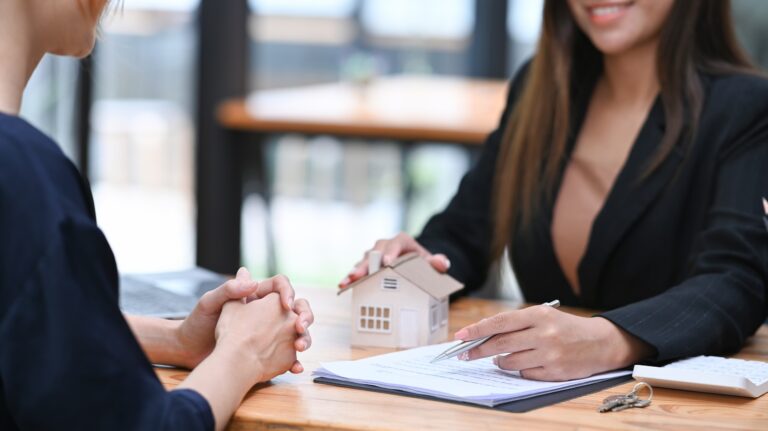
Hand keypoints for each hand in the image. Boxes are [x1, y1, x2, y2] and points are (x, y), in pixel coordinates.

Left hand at [174, 268, 313, 370]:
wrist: (189, 351)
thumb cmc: (198, 323)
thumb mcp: (210, 302)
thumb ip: (229, 289)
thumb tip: (252, 278)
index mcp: (254, 296)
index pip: (280, 286)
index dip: (287, 292)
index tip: (286, 304)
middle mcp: (265, 313)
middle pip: (296, 308)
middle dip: (305, 315)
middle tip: (301, 326)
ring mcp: (269, 334)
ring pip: (296, 332)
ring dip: (304, 338)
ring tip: (300, 347)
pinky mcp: (268, 353)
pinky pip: (288, 356)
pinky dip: (295, 362)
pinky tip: (296, 367)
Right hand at [339, 232, 450, 287]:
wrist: (416, 263)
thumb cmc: (423, 262)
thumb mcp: (432, 262)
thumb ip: (438, 262)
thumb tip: (441, 262)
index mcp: (401, 241)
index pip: (395, 244)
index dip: (390, 253)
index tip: (386, 263)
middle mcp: (385, 245)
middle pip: (374, 252)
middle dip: (366, 264)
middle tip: (359, 274)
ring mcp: (375, 255)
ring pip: (364, 260)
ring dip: (355, 271)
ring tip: (347, 281)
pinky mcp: (369, 265)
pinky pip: (360, 269)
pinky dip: (352, 277)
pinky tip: (344, 285)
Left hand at [455, 305, 653, 380]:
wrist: (600, 342)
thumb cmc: (565, 327)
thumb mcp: (543, 317)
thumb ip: (516, 325)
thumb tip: (485, 336)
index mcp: (538, 315)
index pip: (499, 323)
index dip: (477, 330)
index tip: (460, 337)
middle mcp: (543, 334)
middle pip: (500, 344)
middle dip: (478, 350)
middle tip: (465, 354)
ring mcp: (549, 354)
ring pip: (509, 362)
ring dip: (499, 361)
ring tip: (499, 358)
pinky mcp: (555, 372)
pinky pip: (525, 374)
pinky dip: (519, 370)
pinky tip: (525, 364)